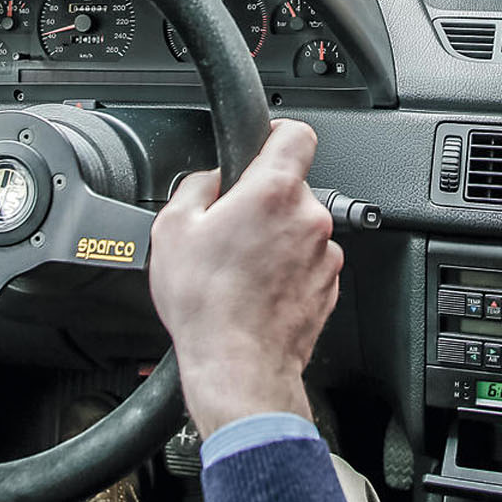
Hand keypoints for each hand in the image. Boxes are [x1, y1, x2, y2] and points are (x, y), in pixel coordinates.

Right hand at [147, 120, 338, 437]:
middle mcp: (308, 217)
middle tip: (230, 229)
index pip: (295, 134)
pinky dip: (287, 271)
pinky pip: (306, 263)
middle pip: (291, 188)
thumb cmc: (206, 305)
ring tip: (241, 269)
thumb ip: (197, 186)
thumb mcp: (172, 228)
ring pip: (299, 229)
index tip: (264, 143)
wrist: (238, 367)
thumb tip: (211, 180)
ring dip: (276, 240)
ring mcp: (323, 255)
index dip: (276, 134)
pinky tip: (257, 291)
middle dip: (263, 202)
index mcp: (272, 192)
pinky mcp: (328, 286)